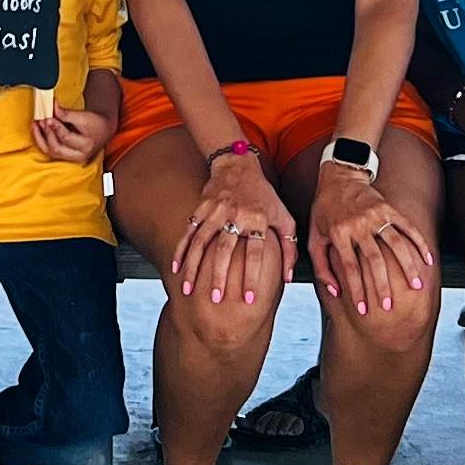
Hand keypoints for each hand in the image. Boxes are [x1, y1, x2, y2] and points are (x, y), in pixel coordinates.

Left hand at [29, 99, 113, 163]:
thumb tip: (52, 108)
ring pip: (51, 152)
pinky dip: (41, 140)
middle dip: (47, 133)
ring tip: (36, 123)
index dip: (56, 127)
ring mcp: (71, 159)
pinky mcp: (65, 157)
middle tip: (42, 119)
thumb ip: (67, 114)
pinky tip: (37, 129)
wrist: (102, 131)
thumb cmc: (95, 123)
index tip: (49, 116)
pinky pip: (50, 151)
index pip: (66, 138)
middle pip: (57, 148)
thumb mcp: (84, 116)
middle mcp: (79, 156)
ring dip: (41, 137)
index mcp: (86, 146)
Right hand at [168, 148, 294, 309]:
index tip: (249, 299)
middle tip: (216, 300)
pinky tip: (176, 269)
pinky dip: (181, 251)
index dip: (252, 276)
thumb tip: (287, 278)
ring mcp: (215, 211)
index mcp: (259, 219)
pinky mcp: (201, 208)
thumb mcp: (284, 217)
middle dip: (219, 276)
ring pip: (201, 243)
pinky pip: (188, 233)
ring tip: (188, 290)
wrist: (237, 165)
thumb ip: (289, 248)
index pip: (256, 253)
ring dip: (193, 268)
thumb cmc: (264, 196)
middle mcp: (236, 215)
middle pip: (225, 249)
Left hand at [304, 160, 436, 319]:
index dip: (357, 291)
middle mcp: (358, 225)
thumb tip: (336, 292)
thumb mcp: (314, 238)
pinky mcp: (388, 208)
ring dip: (408, 267)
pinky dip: (419, 243)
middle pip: (374, 260)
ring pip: (396, 244)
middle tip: (389, 306)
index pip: (349, 268)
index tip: (364, 310)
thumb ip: (322, 267)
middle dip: (382, 285)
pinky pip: (407, 227)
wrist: (339, 176)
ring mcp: (375, 215)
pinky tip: (428, 260)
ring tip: (417, 286)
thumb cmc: (324, 211)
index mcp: (338, 233)